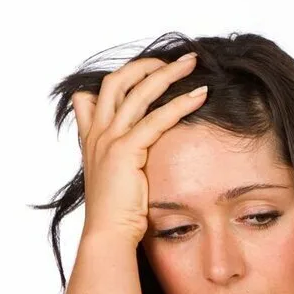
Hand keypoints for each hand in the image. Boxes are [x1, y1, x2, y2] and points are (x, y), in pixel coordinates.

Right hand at [73, 52, 208, 242]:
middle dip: (149, 64)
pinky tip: (200, 94)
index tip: (154, 67)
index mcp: (93, 136)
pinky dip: (180, 102)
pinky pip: (157, 117)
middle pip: (119, 81)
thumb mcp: (110, 176)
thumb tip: (128, 145)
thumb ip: (113, 153)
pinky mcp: (126, 151)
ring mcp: (110, 139)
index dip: (128, 74)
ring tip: (194, 63)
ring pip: (139, 91)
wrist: (107, 234)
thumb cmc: (116, 212)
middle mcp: (98, 132)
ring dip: (168, 73)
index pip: (105, 90)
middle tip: (180, 59)